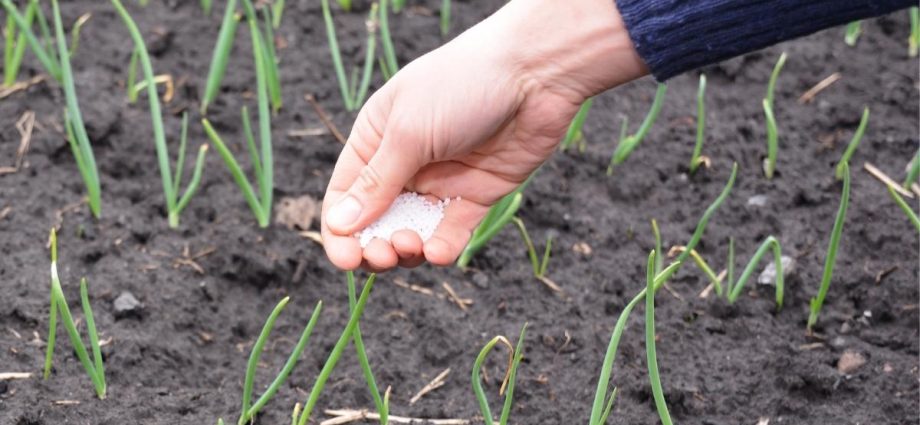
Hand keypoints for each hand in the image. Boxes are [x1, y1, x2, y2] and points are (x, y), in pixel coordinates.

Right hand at [321, 0, 646, 270]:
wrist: (534, 73)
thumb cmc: (461, 86)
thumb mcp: (408, 133)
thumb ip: (377, 182)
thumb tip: (339, 224)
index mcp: (375, 139)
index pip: (344, 194)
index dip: (339, 231)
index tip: (344, 259)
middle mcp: (404, 163)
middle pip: (376, 220)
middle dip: (374, 244)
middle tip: (383, 254)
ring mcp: (441, 180)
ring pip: (413, 231)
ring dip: (406, 249)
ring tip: (411, 247)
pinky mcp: (477, 194)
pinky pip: (452, 230)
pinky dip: (442, 247)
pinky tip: (439, 251)